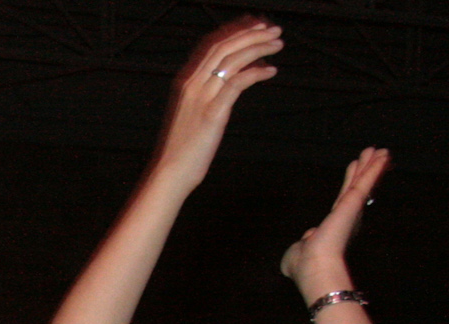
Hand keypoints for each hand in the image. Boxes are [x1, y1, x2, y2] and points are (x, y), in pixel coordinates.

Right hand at [149, 18, 282, 191]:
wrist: (171, 173)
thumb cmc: (183, 148)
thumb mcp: (193, 113)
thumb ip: (209, 93)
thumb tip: (234, 78)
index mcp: (186, 82)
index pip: (213, 45)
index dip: (237, 32)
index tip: (257, 26)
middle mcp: (192, 85)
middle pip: (225, 47)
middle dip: (253, 34)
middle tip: (274, 31)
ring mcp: (202, 98)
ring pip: (233, 60)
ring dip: (259, 48)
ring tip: (277, 45)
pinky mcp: (213, 113)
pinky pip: (238, 83)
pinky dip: (257, 72)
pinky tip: (271, 72)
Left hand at [282, 147, 388, 296]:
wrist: (313, 268)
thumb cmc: (304, 266)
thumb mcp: (297, 252)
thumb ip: (302, 244)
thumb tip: (305, 241)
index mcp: (333, 228)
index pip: (344, 204)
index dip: (352, 190)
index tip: (356, 180)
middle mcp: (346, 218)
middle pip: (356, 189)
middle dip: (365, 172)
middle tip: (374, 158)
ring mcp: (351, 210)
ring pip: (363, 182)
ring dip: (372, 165)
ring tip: (380, 150)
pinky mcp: (353, 203)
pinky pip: (365, 180)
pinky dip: (374, 167)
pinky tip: (382, 155)